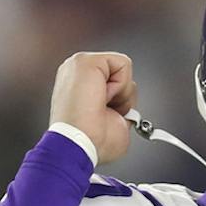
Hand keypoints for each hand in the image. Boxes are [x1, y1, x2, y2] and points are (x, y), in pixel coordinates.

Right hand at [49, 51, 138, 165]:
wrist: (79, 145)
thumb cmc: (90, 143)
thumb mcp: (113, 123)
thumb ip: (120, 106)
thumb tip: (130, 104)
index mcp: (78, 88)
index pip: (111, 82)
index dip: (117, 102)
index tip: (102, 119)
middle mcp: (76, 75)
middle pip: (118, 74)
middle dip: (121, 96)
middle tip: (103, 113)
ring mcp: (78, 65)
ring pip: (121, 68)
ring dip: (121, 92)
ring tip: (101, 106)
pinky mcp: (85, 61)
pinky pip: (123, 64)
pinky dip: (121, 85)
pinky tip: (102, 98)